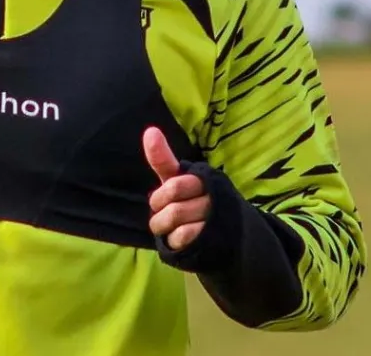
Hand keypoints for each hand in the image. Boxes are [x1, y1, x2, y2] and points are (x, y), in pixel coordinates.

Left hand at [144, 126, 210, 250]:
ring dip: (166, 227)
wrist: (220, 234)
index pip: (173, 186)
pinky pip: (184, 237)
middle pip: (173, 206)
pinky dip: (175, 239)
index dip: (160, 196)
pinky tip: (181, 239)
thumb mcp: (175, 180)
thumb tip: (150, 130)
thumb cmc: (190, 200)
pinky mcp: (214, 239)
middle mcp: (213, 198)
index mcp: (202, 180)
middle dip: (161, 213)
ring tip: (171, 228)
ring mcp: (215, 220)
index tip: (162, 200)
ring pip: (177, 221)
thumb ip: (163, 159)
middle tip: (165, 214)